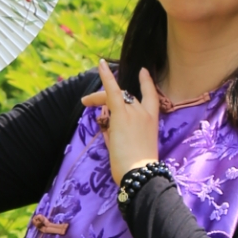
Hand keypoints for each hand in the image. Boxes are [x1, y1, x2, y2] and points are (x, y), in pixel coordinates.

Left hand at [85, 59, 161, 184]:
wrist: (140, 174)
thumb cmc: (137, 169)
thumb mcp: (129, 148)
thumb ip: (118, 135)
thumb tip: (106, 128)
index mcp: (152, 122)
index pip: (150, 97)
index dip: (146, 83)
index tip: (143, 71)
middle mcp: (144, 113)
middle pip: (126, 97)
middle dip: (108, 97)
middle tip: (90, 102)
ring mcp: (134, 113)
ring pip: (114, 97)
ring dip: (99, 98)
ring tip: (85, 102)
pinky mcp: (121, 115)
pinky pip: (112, 91)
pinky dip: (106, 76)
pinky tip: (100, 64)